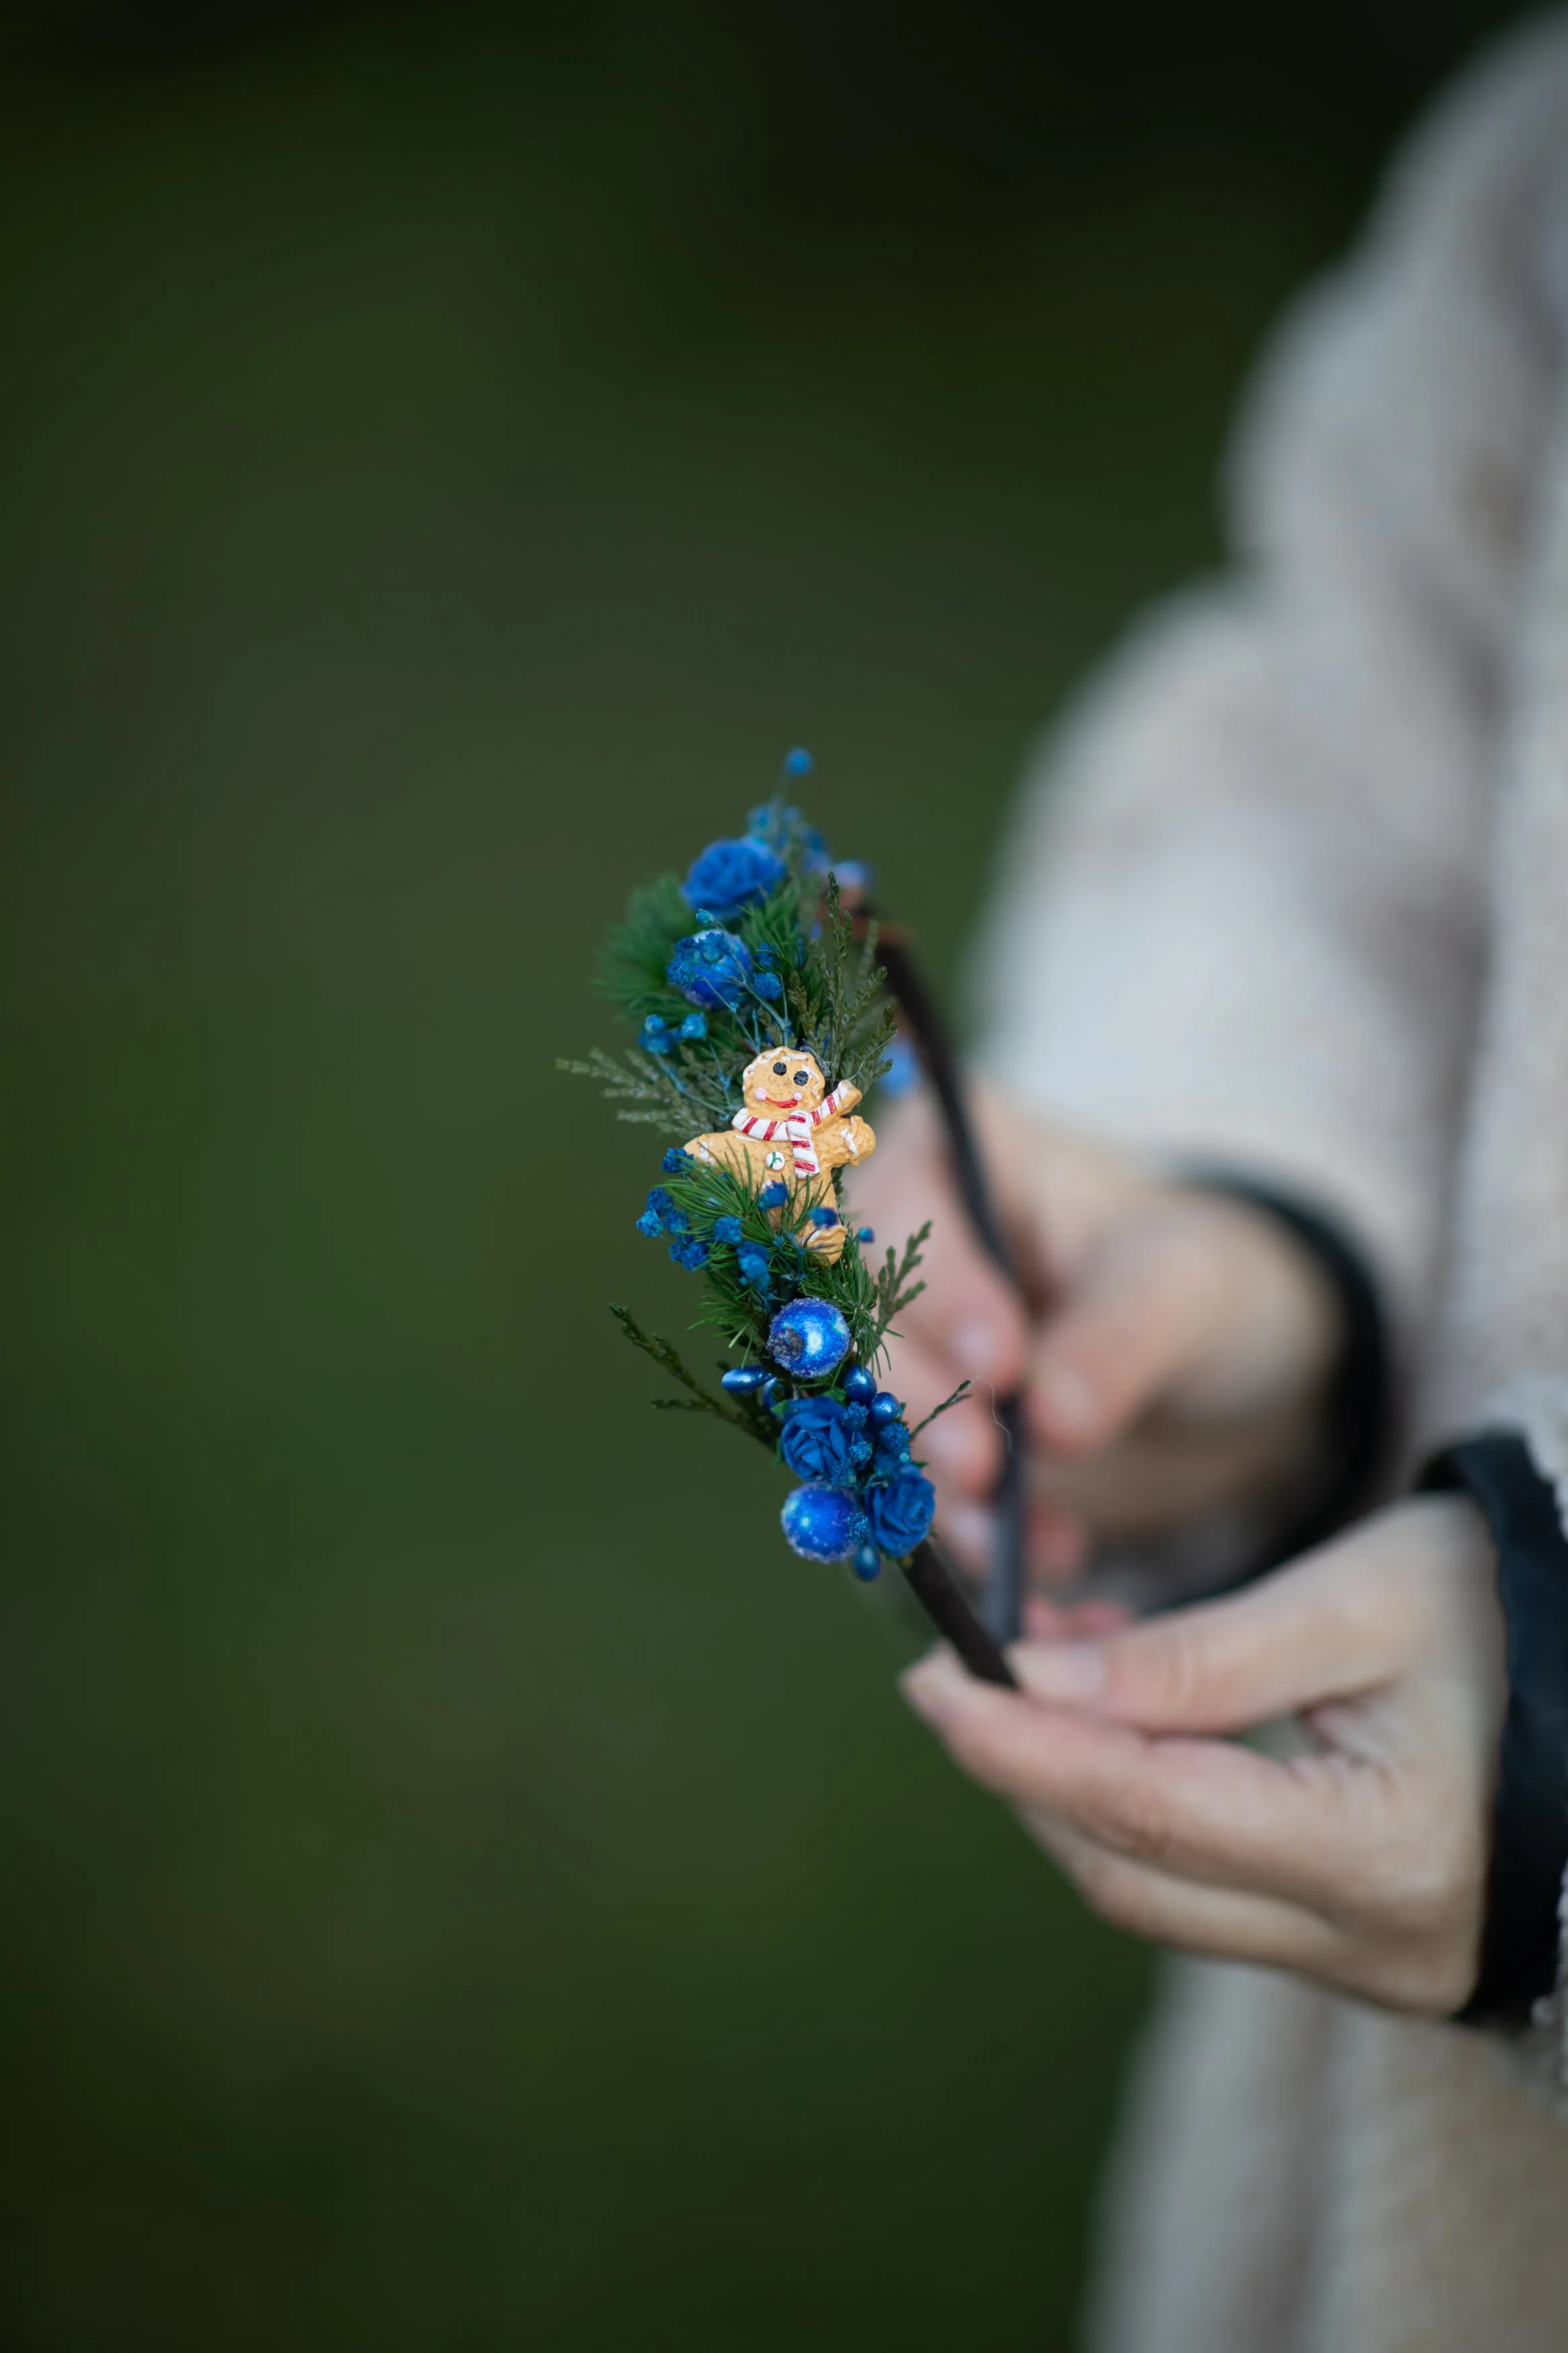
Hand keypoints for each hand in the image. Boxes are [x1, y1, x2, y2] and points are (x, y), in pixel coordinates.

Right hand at [845, 1082, 1343, 1579]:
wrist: (1211, 1366)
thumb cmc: (1195, 1279)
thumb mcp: (1183, 1288)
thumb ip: (1118, 1339)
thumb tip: (1051, 1418)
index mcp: (947, 1155)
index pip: (903, 1213)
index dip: (938, 1292)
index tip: (1004, 1364)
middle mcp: (892, 1247)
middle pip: (858, 1325)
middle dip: (917, 1407)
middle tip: (980, 1471)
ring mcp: (894, 1351)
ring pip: (866, 1422)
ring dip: (940, 1495)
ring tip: (1039, 1545)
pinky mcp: (908, 1441)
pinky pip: (903, 1498)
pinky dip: (967, 1545)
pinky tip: (1046, 1576)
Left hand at [902, 1497, 1505, 2013]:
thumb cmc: (1515, 1614)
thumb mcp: (1357, 1602)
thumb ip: (1192, 1658)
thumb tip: (1029, 1679)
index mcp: (1384, 1855)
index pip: (1147, 1809)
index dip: (1023, 1745)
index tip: (931, 1679)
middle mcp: (1373, 1946)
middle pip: (1133, 1875)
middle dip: (1027, 1776)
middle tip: (954, 1677)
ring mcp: (1368, 1968)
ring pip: (1160, 1896)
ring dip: (1075, 1792)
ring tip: (1035, 1672)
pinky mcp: (1356, 1952)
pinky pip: (1209, 1896)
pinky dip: (1139, 1811)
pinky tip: (1114, 1719)